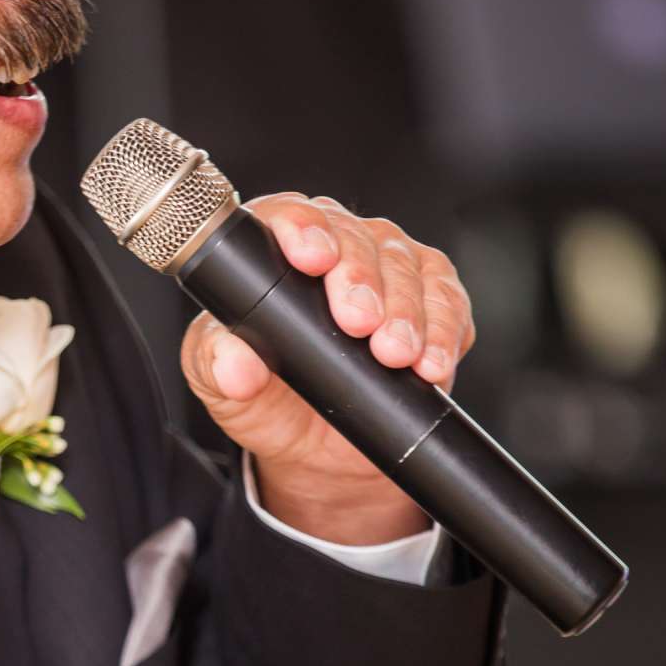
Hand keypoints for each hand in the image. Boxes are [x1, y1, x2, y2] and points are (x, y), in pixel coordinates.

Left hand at [179, 192, 476, 546]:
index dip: (302, 229)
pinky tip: (430, 363)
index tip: (311, 259)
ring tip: (396, 354)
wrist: (316, 450)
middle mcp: (338, 246)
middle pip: (357, 239)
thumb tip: (235, 365)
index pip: (288, 215)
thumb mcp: (219, 383)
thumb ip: (217, 364)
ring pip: (408, 267)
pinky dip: (444, 331)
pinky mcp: (432, 300)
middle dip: (361, 279)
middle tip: (359, 322)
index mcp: (275, 248)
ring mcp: (390, 268)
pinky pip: (448, 301)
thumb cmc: (265, 398)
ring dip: (407, 311)